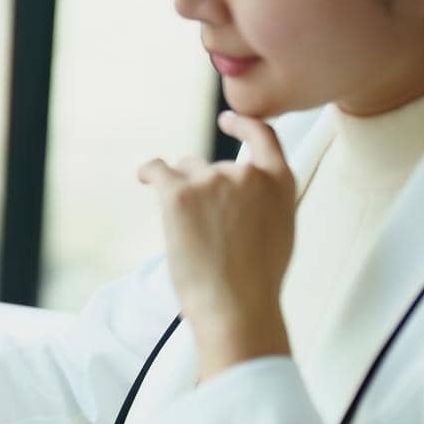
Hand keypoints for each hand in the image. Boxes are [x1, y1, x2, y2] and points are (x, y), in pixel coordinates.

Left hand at [138, 110, 296, 379]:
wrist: (237, 306)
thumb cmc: (256, 284)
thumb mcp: (279, 233)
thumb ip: (265, 204)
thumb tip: (240, 198)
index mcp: (279, 182)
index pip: (263, 137)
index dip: (243, 125)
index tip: (228, 118)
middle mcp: (247, 173)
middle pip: (213, 165)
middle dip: (202, 186)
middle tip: (201, 226)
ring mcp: (213, 180)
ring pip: (186, 171)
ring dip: (180, 189)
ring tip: (186, 229)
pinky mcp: (179, 194)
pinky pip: (158, 170)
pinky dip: (149, 171)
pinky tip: (143, 175)